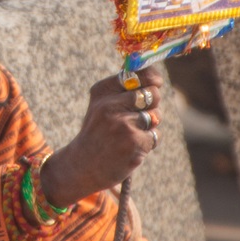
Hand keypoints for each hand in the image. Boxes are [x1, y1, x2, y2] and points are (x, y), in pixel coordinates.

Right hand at [40, 67, 162, 206]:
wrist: (83, 166)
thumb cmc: (97, 133)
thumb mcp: (101, 105)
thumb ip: (123, 90)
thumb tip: (154, 77)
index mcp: (102, 91)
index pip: (138, 74)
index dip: (152, 77)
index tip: (155, 82)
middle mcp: (111, 104)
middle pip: (152, 94)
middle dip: (153, 104)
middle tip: (139, 114)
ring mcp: (123, 124)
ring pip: (156, 116)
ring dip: (149, 126)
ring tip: (129, 134)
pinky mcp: (134, 142)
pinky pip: (155, 135)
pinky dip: (147, 142)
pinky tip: (130, 147)